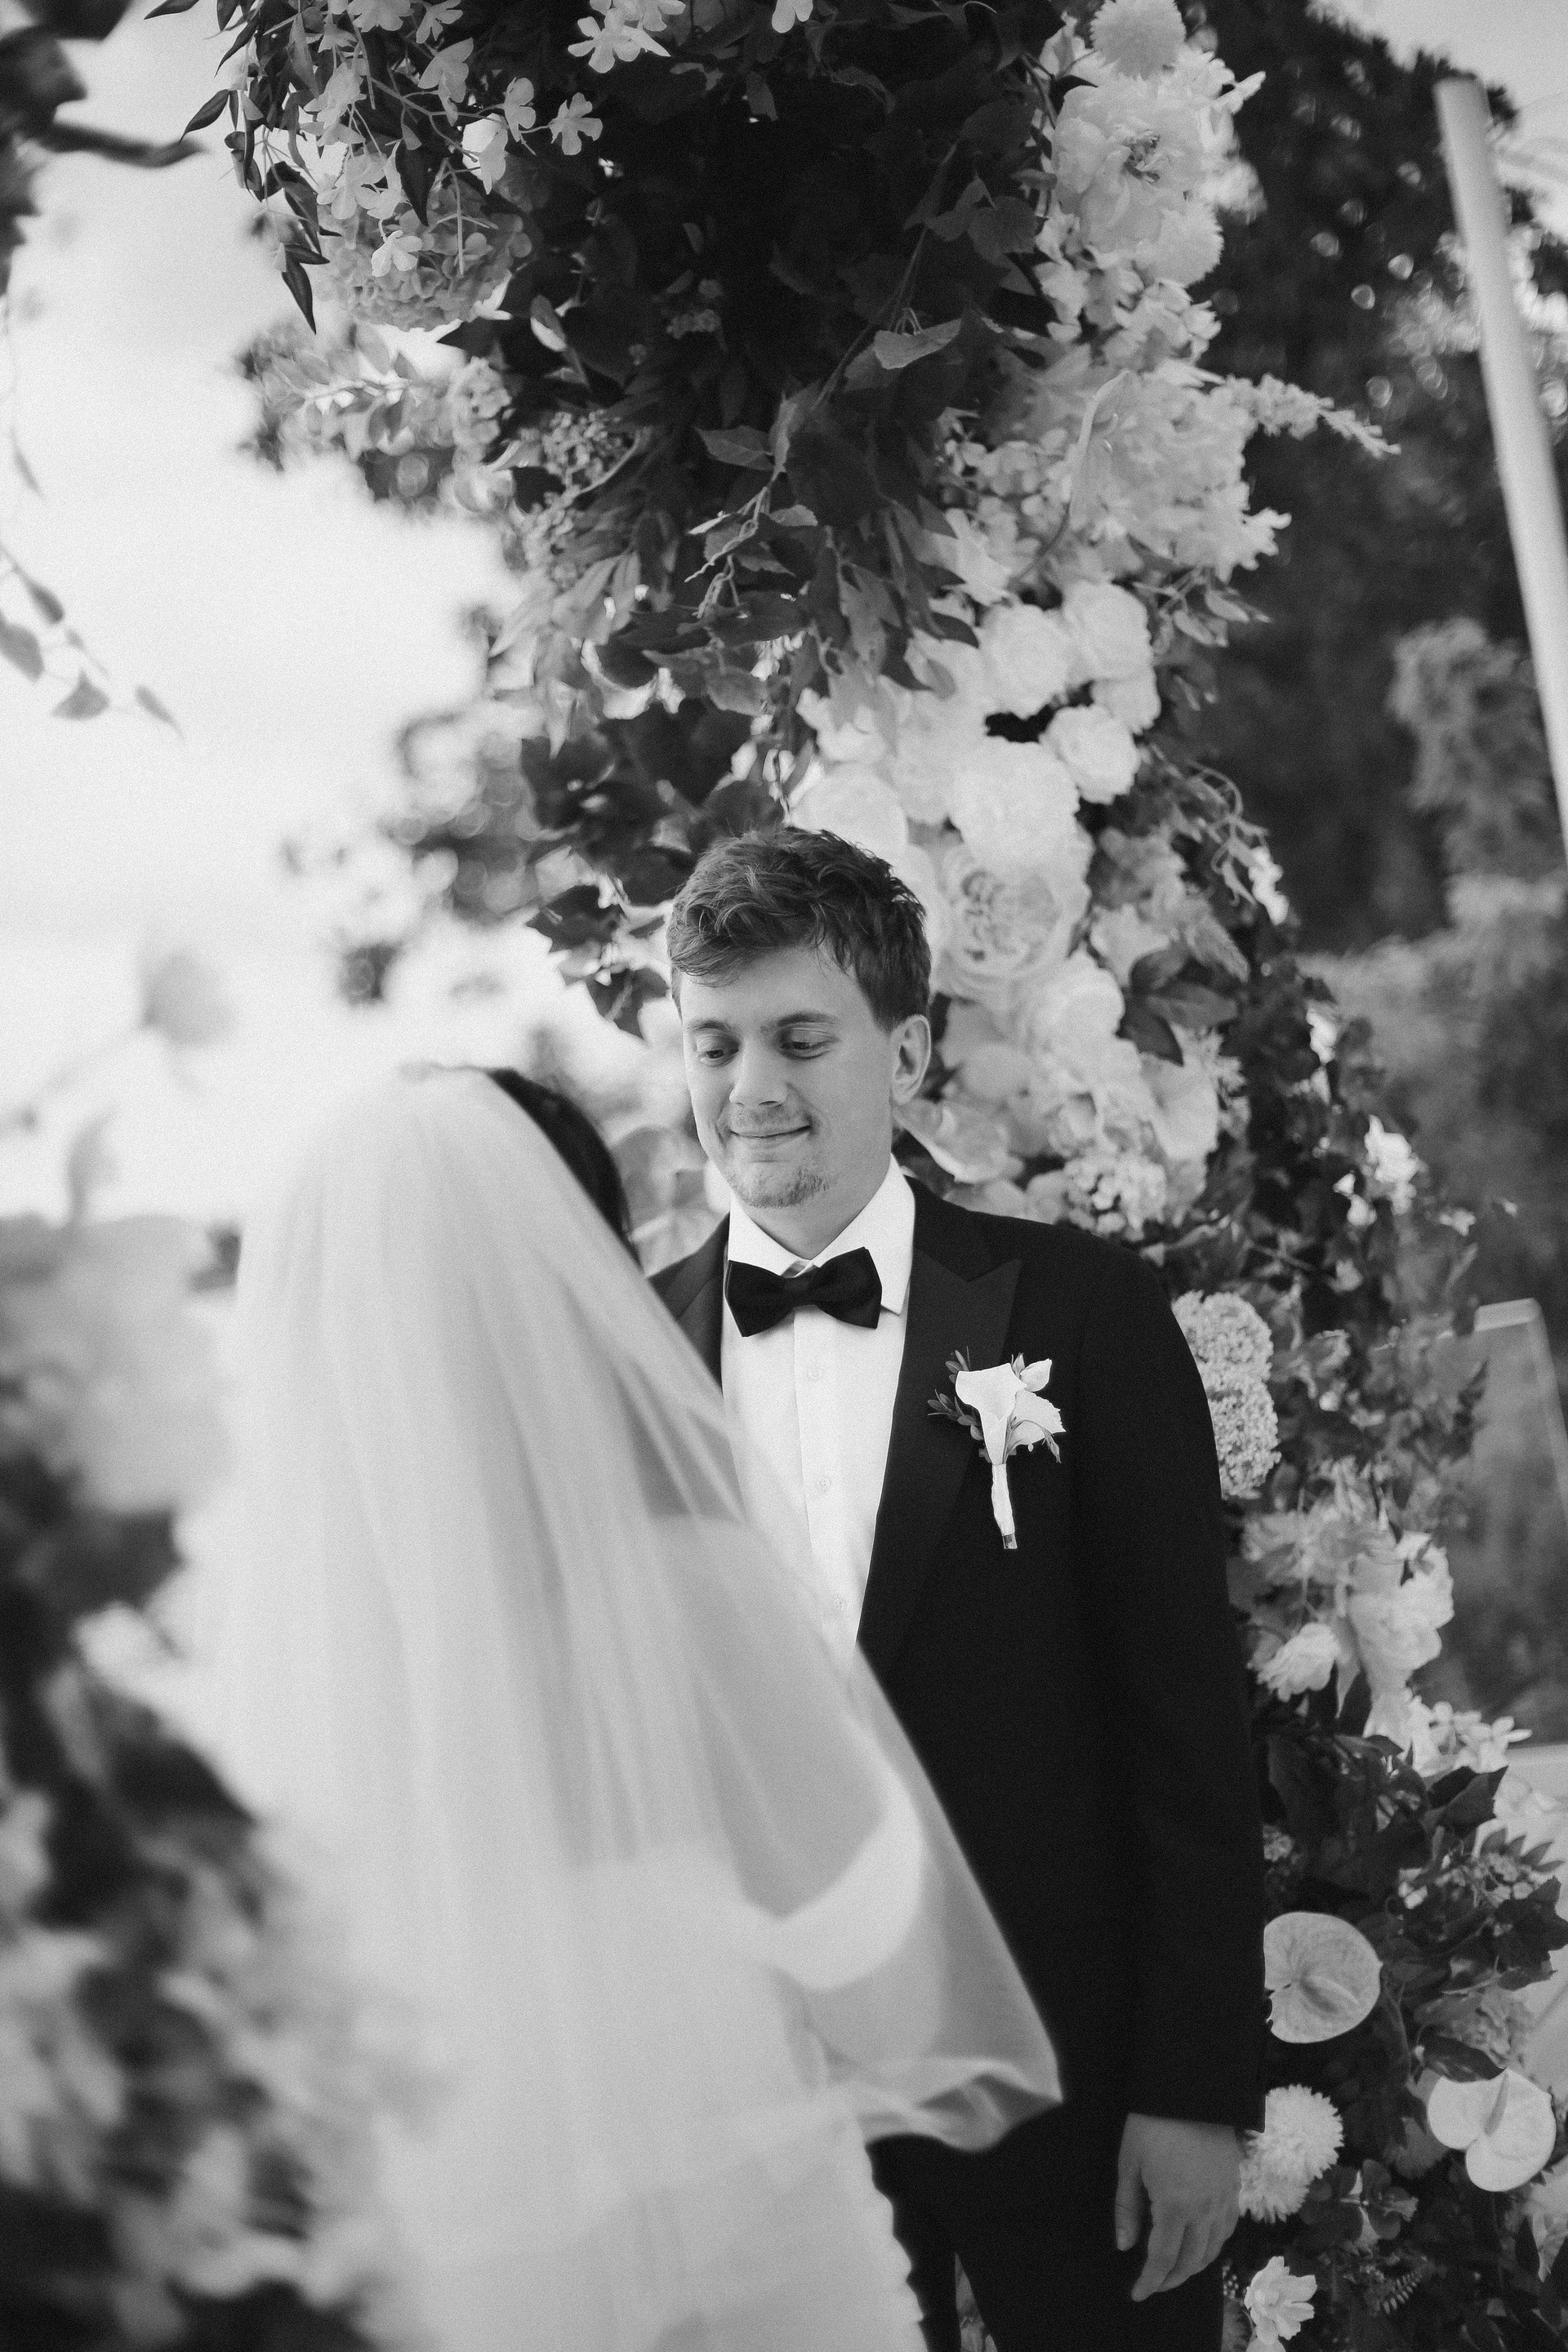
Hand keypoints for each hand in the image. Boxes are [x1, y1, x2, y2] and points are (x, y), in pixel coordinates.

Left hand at [1114, 2113, 1239, 2302]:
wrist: (1192, 2091)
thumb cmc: (1152, 2124)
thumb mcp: (1130, 2163)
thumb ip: (1127, 2208)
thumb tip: (1125, 2246)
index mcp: (1175, 2206)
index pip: (1163, 2258)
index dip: (1150, 2281)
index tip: (1137, 2294)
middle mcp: (1204, 2210)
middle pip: (1191, 2260)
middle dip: (1171, 2279)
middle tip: (1154, 2284)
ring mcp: (1223, 2200)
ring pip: (1213, 2249)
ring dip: (1193, 2266)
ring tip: (1175, 2270)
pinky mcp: (1234, 2188)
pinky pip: (1227, 2229)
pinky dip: (1214, 2246)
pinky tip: (1202, 2245)